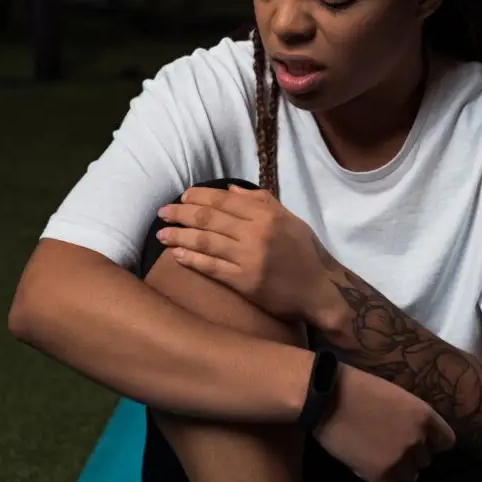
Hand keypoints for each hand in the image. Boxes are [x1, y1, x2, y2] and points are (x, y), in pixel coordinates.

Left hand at [155, 186, 339, 322]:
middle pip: (209, 218)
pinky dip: (191, 259)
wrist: (320, 291)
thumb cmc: (306, 254)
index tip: (183, 197)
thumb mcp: (291, 221)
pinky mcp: (244, 282)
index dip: (199, 197)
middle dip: (181, 213)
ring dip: (179, 236)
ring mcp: (248, 258)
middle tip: (163, 212)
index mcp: (267, 215)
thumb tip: (231, 190)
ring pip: (205, 242)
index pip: (224, 200)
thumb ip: (263, 202)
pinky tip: (176, 255)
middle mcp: (256, 233)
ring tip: (161, 234)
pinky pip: (211, 267)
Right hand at [316, 363, 455, 481]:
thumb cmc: (358, 388)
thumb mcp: (396, 395)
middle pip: (424, 461)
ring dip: (397, 473)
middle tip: (390, 449)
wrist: (328, 398)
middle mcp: (418, 439)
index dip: (432, 444)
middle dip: (410, 457)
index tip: (420, 444)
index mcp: (424, 415)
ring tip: (381, 465)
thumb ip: (410, 416)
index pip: (446, 442)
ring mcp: (399, 459)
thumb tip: (414, 431)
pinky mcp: (379, 475)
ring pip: (409, 478)